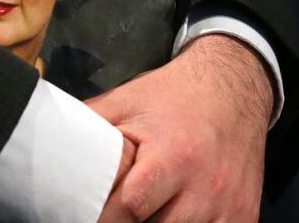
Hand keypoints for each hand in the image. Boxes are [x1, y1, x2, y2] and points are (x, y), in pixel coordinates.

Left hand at [90, 34, 273, 222]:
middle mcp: (206, 187)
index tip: (84, 214)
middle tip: (112, 213)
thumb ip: (90, 127)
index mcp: (173, 156)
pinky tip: (170, 216)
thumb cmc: (172, 97)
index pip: (130, 209)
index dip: (104, 218)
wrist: (233, 88)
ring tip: (140, 213)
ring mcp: (229, 207)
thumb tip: (53, 146)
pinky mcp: (245, 217)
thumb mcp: (125, 102)